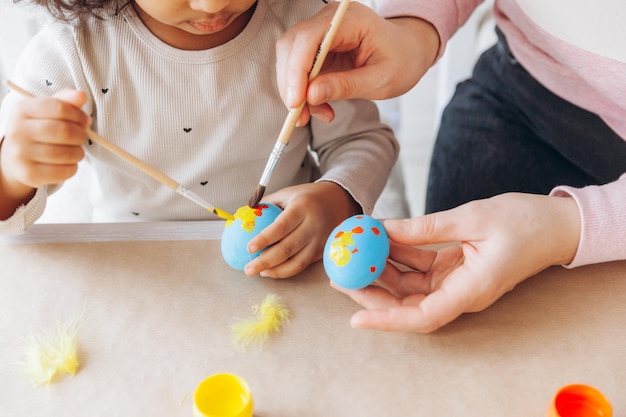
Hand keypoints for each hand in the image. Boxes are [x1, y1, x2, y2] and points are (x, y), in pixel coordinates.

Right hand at [0, 89, 89, 218]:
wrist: (15, 157)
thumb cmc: (38, 129)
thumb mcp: (47, 111)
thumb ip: (65, 101)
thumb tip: (81, 96)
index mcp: (22, 110)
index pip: (59, 108)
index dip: (79, 115)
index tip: (85, 121)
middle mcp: (17, 131)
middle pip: (64, 131)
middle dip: (81, 135)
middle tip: (82, 137)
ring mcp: (21, 154)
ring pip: (67, 153)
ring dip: (79, 152)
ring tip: (76, 150)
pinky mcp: (29, 174)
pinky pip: (64, 171)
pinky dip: (73, 167)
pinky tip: (68, 163)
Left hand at [244, 181, 359, 277]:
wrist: (340, 200)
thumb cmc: (308, 196)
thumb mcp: (288, 193)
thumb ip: (268, 205)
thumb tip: (244, 215)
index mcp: (302, 207)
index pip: (281, 226)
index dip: (264, 239)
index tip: (249, 248)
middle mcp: (313, 225)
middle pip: (288, 248)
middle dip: (265, 261)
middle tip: (248, 268)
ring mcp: (320, 240)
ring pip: (298, 262)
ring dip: (276, 271)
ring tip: (259, 272)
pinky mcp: (323, 250)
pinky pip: (303, 264)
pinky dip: (287, 270)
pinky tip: (273, 271)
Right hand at [275, 2, 438, 125]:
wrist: (408, 52)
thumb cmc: (401, 61)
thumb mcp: (381, 80)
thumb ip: (346, 86)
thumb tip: (311, 95)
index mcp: (350, 20)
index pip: (309, 38)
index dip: (296, 71)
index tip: (296, 101)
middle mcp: (329, 20)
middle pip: (292, 47)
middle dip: (291, 85)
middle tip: (300, 116)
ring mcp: (320, 32)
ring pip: (290, 59)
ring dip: (295, 92)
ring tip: (316, 114)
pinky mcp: (316, 48)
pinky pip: (298, 70)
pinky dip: (303, 92)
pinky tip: (319, 107)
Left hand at [331, 193, 581, 332]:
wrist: (558, 224)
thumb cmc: (526, 223)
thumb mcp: (472, 218)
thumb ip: (426, 228)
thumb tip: (384, 229)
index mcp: (472, 290)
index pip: (423, 317)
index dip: (387, 321)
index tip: (355, 319)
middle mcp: (461, 292)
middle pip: (408, 304)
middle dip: (372, 292)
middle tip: (340, 275)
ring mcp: (457, 282)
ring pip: (409, 286)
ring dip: (381, 272)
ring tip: (352, 255)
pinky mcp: (454, 269)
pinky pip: (419, 268)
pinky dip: (398, 256)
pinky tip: (379, 239)